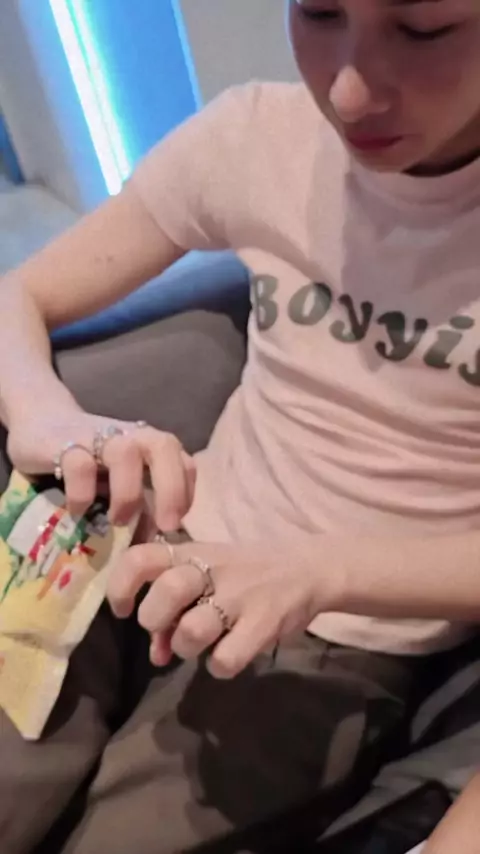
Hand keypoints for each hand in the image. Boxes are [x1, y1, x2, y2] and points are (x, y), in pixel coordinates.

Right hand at [7, 407, 195, 529]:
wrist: (39, 424)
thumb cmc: (89, 464)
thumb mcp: (119, 486)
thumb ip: (140, 509)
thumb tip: (154, 545)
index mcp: (150, 446)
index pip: (185, 462)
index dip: (186, 493)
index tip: (173, 525)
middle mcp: (131, 436)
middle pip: (165, 446)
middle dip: (172, 488)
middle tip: (166, 526)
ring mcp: (99, 436)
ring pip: (126, 453)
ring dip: (128, 492)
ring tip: (117, 521)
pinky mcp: (64, 443)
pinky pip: (80, 464)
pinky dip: (82, 492)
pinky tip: (77, 510)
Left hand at [107, 539, 325, 678]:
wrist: (306, 569)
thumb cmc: (243, 574)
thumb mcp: (206, 577)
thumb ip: (174, 610)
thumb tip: (157, 654)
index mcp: (191, 552)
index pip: (142, 556)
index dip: (121, 587)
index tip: (122, 610)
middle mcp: (213, 569)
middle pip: (167, 590)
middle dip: (153, 619)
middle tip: (164, 628)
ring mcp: (240, 596)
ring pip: (192, 631)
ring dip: (186, 647)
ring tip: (200, 643)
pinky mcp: (264, 623)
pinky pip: (225, 659)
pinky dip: (220, 665)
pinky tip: (229, 654)